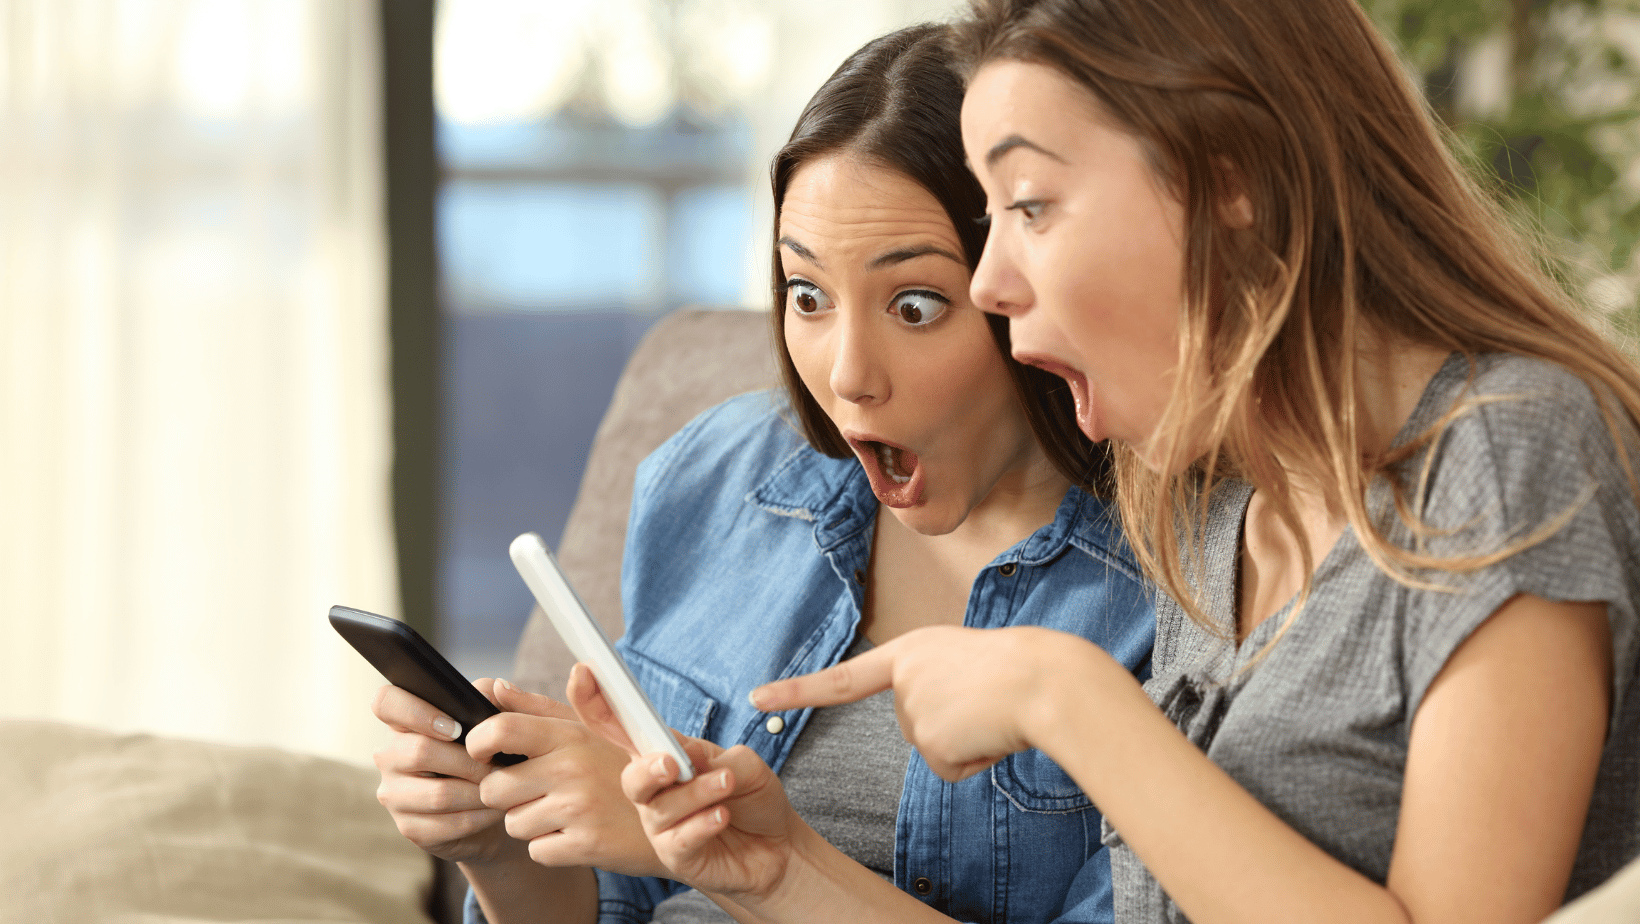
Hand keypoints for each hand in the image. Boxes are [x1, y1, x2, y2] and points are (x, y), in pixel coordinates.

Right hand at [371, 681, 515, 864]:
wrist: (489, 807)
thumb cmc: (485, 756)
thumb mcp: (491, 723)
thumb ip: (489, 699)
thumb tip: (493, 688)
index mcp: (403, 724)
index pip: (385, 702)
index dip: (417, 712)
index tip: (455, 728)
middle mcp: (389, 757)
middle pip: (420, 751)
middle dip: (469, 761)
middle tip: (499, 765)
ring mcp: (394, 795)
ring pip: (438, 793)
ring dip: (479, 792)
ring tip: (503, 788)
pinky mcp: (409, 827)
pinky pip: (446, 823)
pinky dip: (479, 817)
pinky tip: (495, 810)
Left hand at [464, 676, 660, 876]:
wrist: (678, 815)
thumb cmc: (622, 767)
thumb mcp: (589, 728)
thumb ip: (537, 707)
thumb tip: (492, 687)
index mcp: (569, 735)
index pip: (500, 730)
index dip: (478, 743)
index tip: (484, 753)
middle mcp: (572, 769)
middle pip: (494, 788)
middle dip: (505, 794)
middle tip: (533, 790)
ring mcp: (579, 810)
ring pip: (512, 824)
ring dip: (530, 822)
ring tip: (561, 811)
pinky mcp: (585, 846)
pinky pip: (536, 851)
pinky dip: (550, 847)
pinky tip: (574, 832)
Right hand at [571, 664, 808, 900]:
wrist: (778, 846)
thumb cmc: (752, 797)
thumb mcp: (742, 763)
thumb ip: (709, 757)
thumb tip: (682, 755)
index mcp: (663, 754)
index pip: (621, 727)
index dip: (595, 701)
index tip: (585, 671)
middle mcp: (655, 790)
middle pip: (631, 778)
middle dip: (648, 768)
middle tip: (673, 763)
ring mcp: (662, 825)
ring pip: (660, 809)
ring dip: (696, 793)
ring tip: (728, 783)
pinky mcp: (677, 855)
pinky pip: (678, 840)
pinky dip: (702, 824)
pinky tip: (722, 815)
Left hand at [750, 625, 1106, 780]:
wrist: (1046, 680)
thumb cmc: (1021, 668)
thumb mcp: (965, 663)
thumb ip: (937, 688)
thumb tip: (935, 735)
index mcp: (909, 651)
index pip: (843, 678)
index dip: (798, 689)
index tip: (755, 697)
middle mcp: (902, 677)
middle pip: (915, 727)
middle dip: (953, 725)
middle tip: (986, 701)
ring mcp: (911, 710)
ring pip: (936, 748)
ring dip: (967, 741)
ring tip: (993, 711)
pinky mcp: (929, 741)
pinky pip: (950, 769)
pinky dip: (975, 760)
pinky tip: (992, 732)